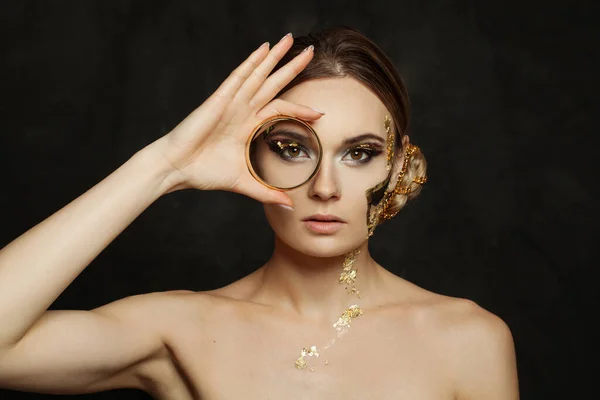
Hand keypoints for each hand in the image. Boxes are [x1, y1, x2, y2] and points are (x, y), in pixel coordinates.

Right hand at [154, 34, 322, 207]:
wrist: (177, 169)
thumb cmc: (204, 173)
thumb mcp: (244, 183)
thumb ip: (267, 192)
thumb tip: (288, 206)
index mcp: (248, 126)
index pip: (280, 110)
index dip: (300, 109)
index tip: (320, 112)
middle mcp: (242, 110)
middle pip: (273, 84)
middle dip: (291, 68)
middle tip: (311, 52)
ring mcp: (231, 103)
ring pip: (258, 75)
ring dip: (274, 58)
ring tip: (289, 40)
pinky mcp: (219, 100)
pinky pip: (238, 77)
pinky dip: (252, 62)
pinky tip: (265, 48)